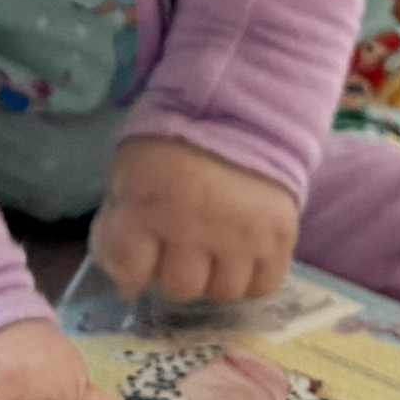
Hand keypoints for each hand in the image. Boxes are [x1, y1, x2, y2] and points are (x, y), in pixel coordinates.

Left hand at [89, 137, 297, 304]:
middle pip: (181, 288)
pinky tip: (243, 254)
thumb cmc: (171, 145)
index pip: (129, 272)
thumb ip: (119, 225)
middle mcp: (195, 225)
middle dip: (175, 270)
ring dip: (215, 275)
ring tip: (215, 248)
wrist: (238, 109)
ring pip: (223, 291)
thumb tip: (126, 281)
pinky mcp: (279, 236)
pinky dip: (251, 276)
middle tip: (180, 246)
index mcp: (148, 203)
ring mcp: (240, 234)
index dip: (131, 269)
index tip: (139, 257)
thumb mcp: (127, 173)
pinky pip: (262, 285)